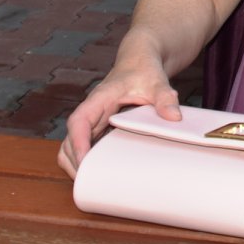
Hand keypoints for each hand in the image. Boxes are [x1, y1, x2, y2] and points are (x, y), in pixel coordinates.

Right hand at [59, 54, 179, 177]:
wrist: (140, 61)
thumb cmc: (144, 69)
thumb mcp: (156, 81)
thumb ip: (165, 97)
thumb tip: (174, 116)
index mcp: (100, 98)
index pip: (79, 120)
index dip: (78, 142)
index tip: (84, 161)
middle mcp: (92, 111)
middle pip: (70, 139)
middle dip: (75, 161)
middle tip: (90, 182)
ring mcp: (94, 121)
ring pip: (72, 145)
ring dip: (76, 163)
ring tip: (92, 182)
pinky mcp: (99, 127)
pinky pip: (85, 146)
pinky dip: (85, 160)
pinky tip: (100, 173)